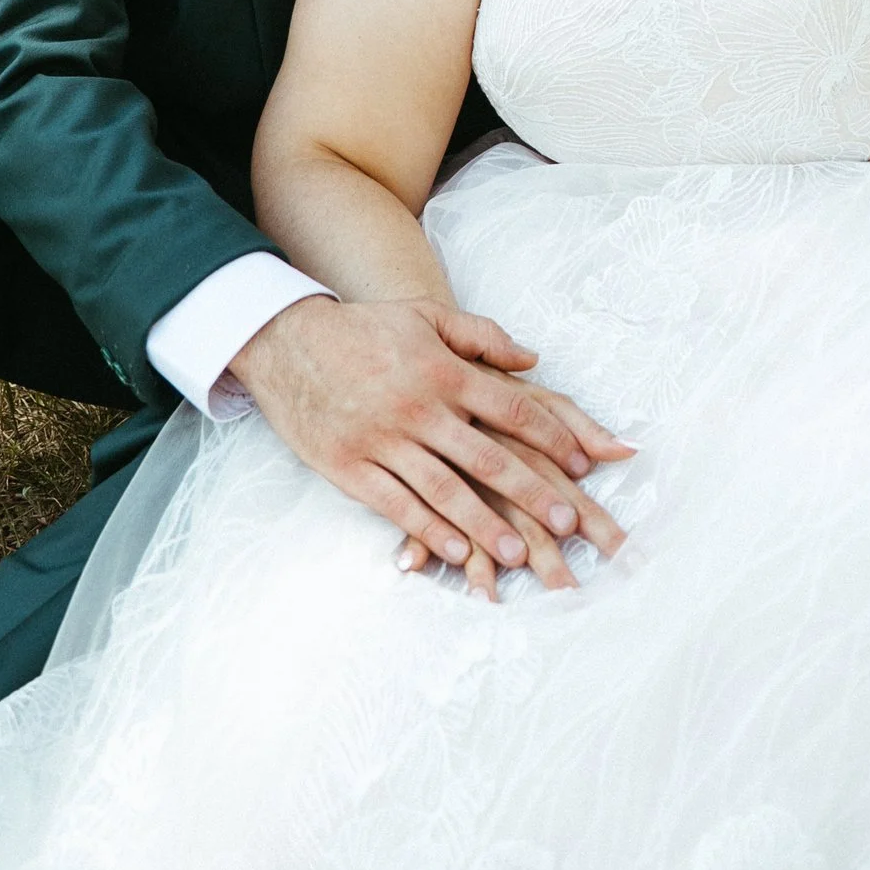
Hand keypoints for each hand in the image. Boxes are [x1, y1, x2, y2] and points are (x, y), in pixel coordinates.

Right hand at [232, 295, 633, 599]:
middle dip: (532, 493)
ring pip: (444, 489)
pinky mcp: (349, 466)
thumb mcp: (426, 316)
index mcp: (443, 371)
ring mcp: (382, 440)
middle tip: (568, 524)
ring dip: (486, 524)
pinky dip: (428, 529)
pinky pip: (396, 504)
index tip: (582, 463)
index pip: (510, 408)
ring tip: (521, 554)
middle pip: (487, 457)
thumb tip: (532, 360)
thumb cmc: (365, 330)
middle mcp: (418, 407)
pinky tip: (458, 551)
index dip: (550, 437)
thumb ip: (482, 335)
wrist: (286, 341)